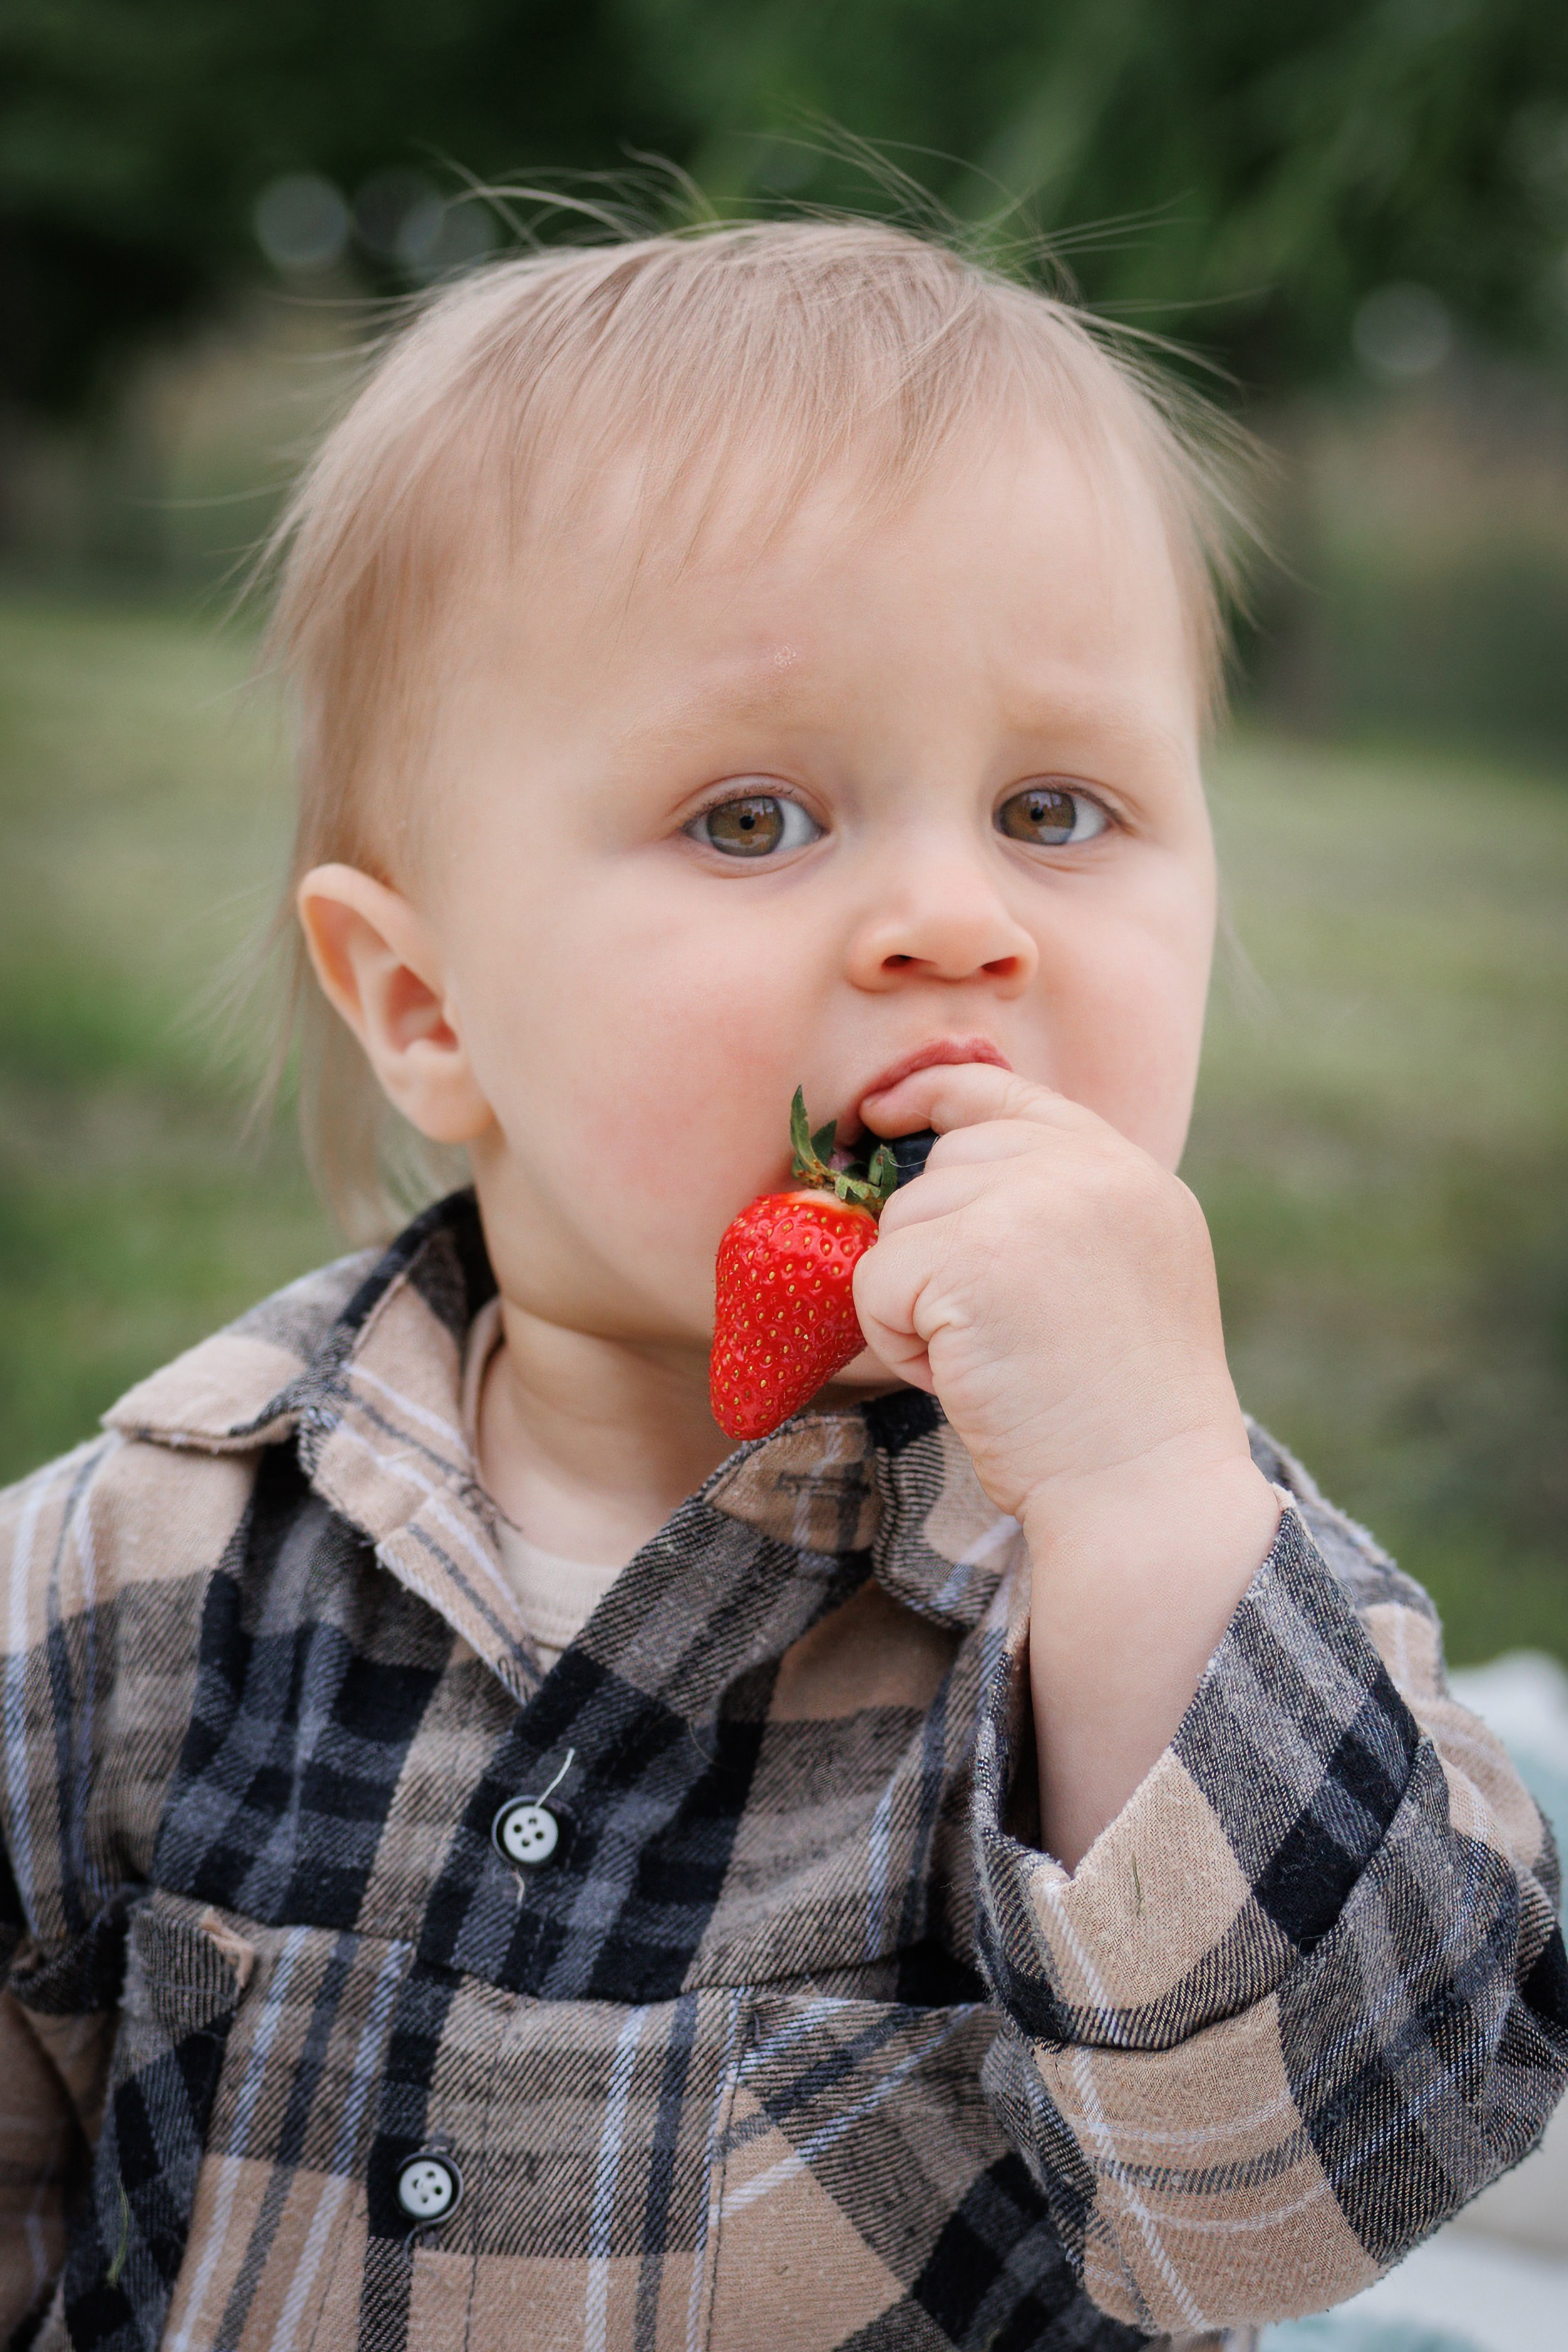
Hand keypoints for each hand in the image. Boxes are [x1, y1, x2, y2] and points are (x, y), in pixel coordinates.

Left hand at [855, 1062, 1250, 1522]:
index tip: (880, 1114)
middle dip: (936, 1246)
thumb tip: (940, 1173)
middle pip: (945, 1164)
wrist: (1145, 1495)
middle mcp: (1092, 1170)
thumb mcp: (1125, 1273)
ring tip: (988, 1362)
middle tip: (991, 1334)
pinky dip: (895, 1339)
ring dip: (917, 1301)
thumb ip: (1062, 1208)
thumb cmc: (1122, 1416)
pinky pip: (876, 1277)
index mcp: (1133, 1172)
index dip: (933, 1095)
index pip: (1010, 1092)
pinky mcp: (974, 1255)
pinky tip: (960, 1378)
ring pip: (903, 1221)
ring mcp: (1035, 1204)